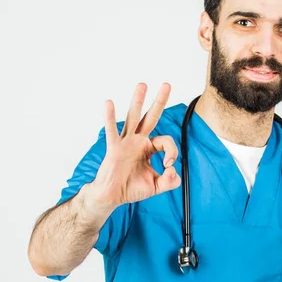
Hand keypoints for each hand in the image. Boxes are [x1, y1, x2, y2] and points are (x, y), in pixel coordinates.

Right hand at [87, 82, 180, 207]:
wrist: (112, 197)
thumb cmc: (132, 188)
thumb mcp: (157, 186)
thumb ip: (170, 181)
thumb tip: (173, 170)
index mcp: (149, 147)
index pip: (166, 141)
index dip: (172, 152)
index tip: (168, 166)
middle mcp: (138, 141)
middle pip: (151, 117)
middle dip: (160, 101)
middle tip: (167, 85)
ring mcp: (126, 142)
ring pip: (133, 118)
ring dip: (138, 101)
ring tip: (142, 85)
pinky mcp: (114, 148)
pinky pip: (112, 131)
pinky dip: (110, 118)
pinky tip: (109, 104)